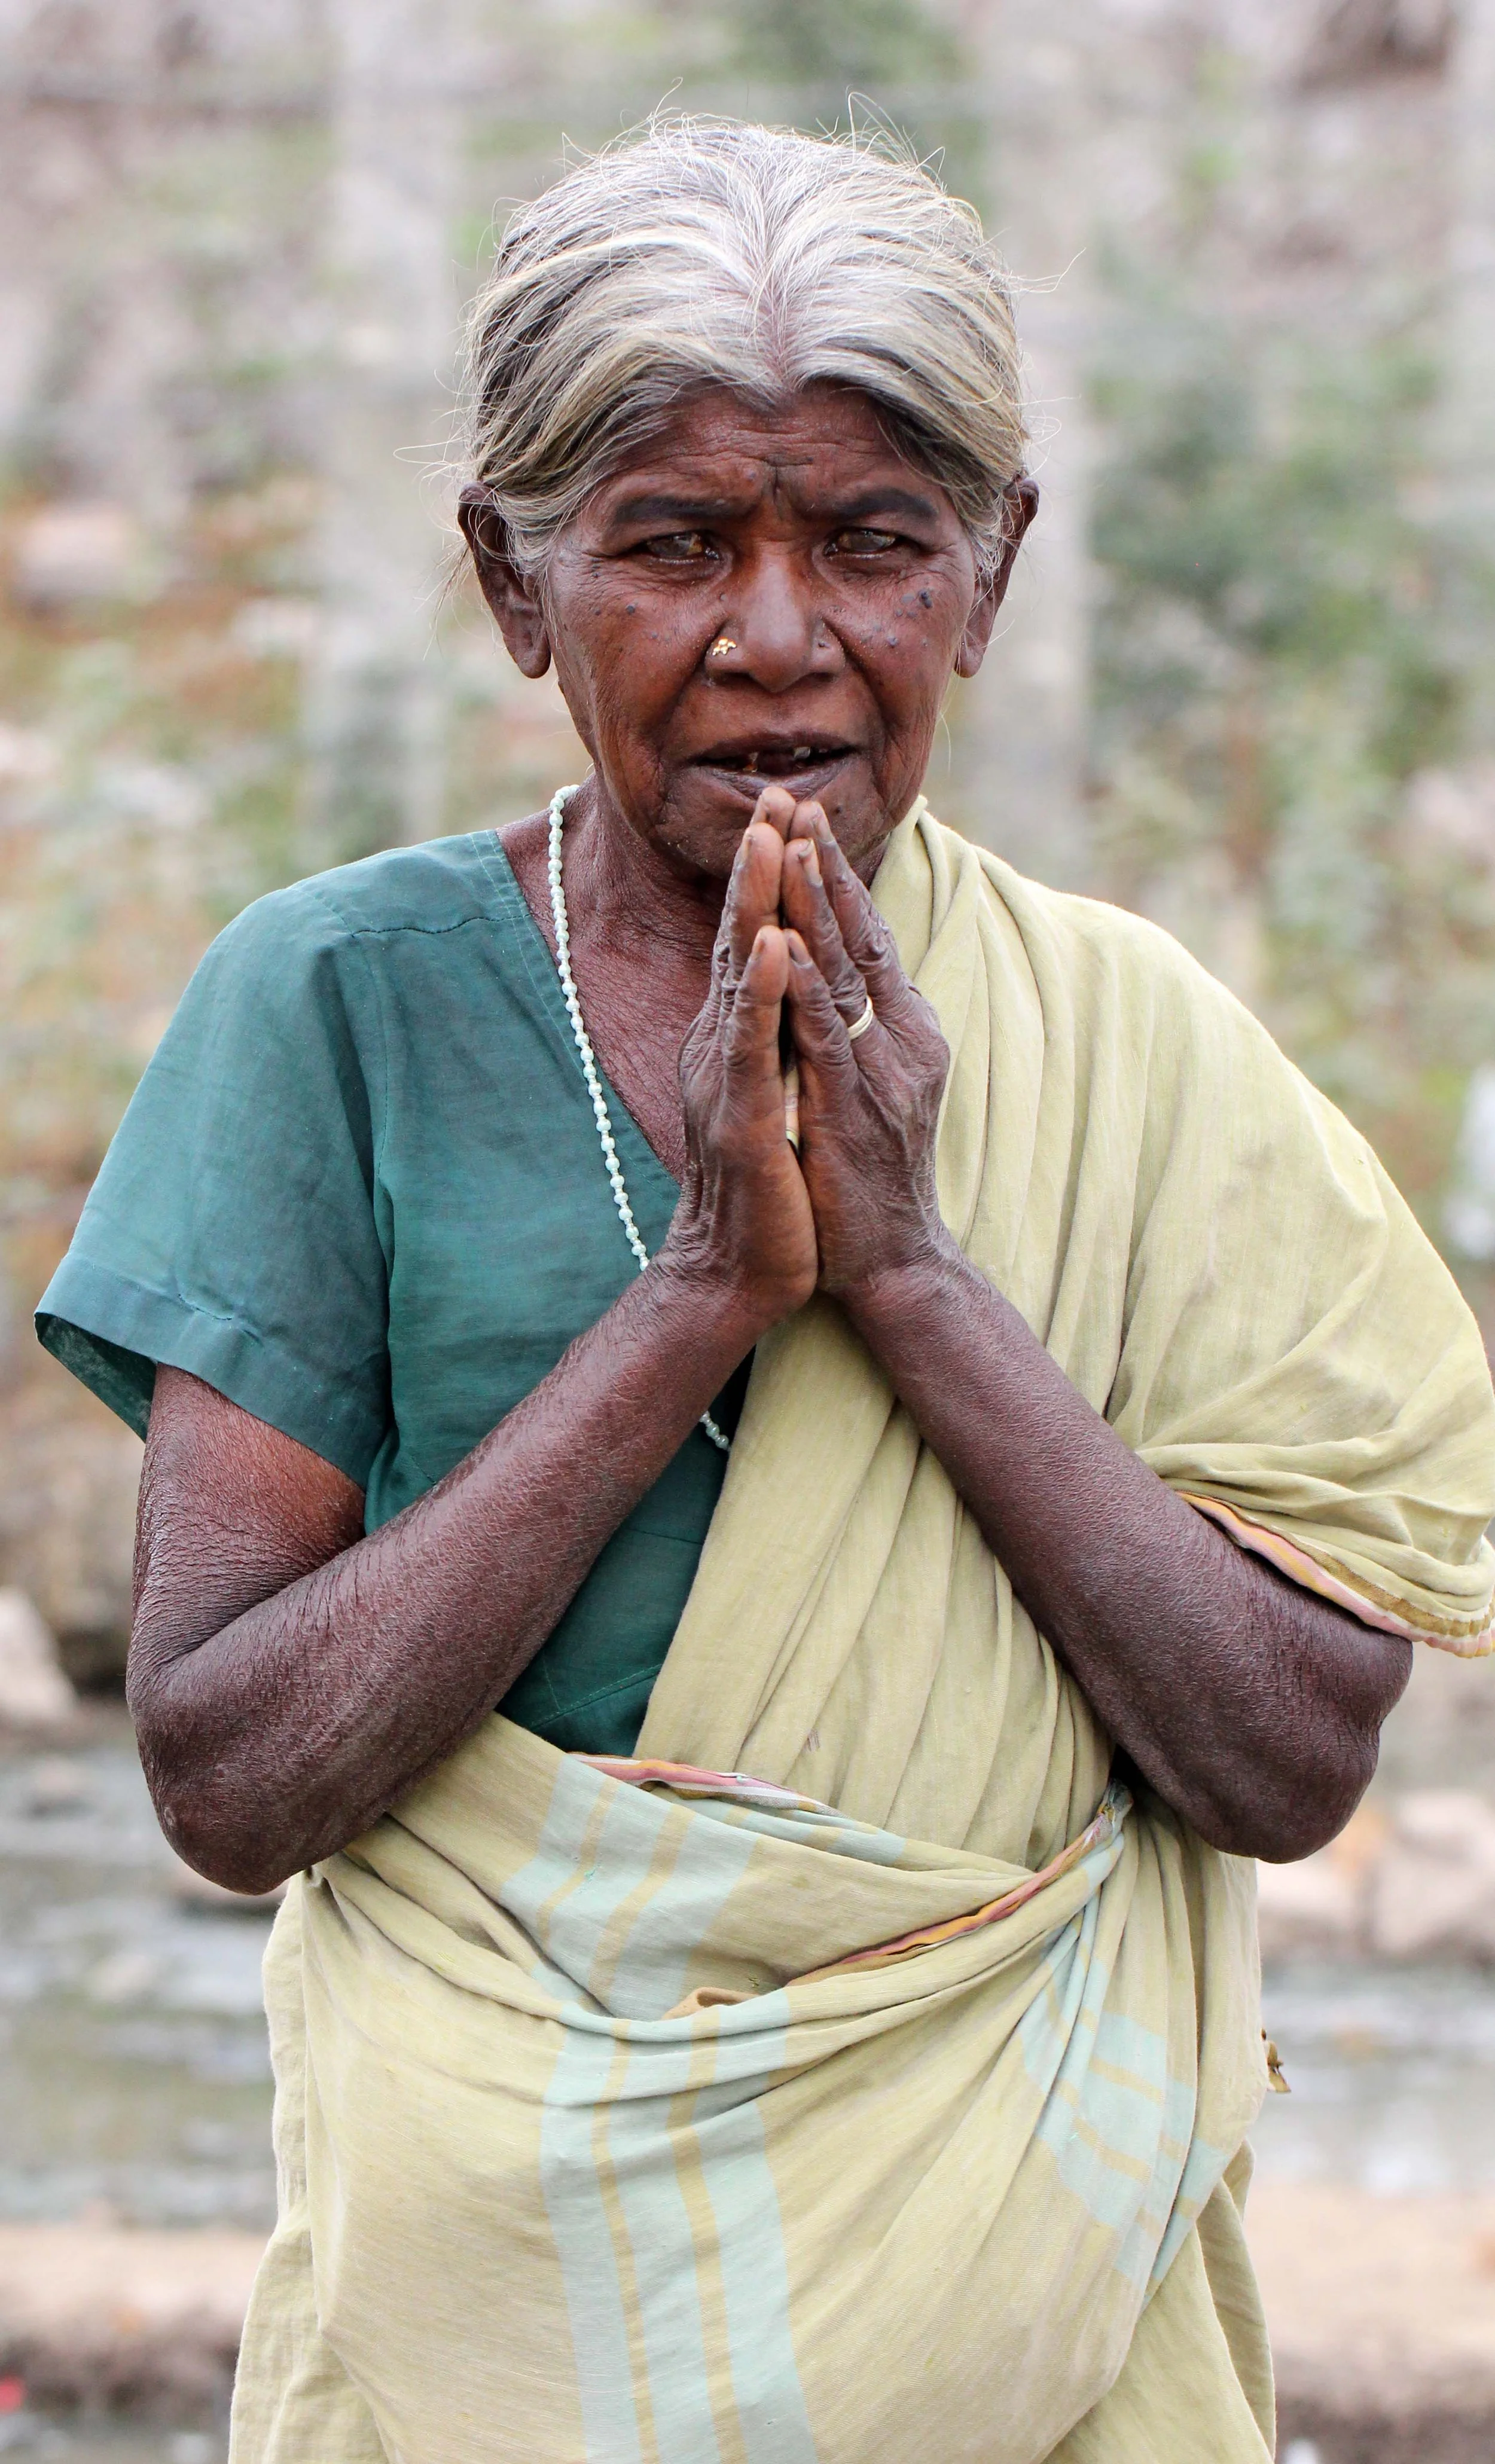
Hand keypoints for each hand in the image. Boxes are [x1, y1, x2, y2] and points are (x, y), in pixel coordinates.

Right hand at [662, 807, 818, 1328]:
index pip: (755, 941)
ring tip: (768, 840)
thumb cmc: (766, 1186)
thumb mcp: (773, 1093)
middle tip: (774, 795)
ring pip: (742, 976)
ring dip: (755, 904)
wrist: (738, 1271)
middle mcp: (723, 1045)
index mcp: (738, 1038)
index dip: (769, 879)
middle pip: (743, 938)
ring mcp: (727, 1077)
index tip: (786, 812)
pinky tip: (776, 945)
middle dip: (759, 865)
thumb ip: (773, 1040)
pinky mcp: (740, 1117)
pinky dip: (764, 990)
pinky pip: (752, 1043)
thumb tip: (788, 989)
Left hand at [777, 803, 953, 1295]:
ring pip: (839, 973)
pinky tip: (780, 944)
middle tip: (798, 801)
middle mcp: (898, 1038)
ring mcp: (876, 1072)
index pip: (864, 937)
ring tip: (793, 844)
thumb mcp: (865, 1085)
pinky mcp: (846, 1110)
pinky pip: (818, 1037)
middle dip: (825, 867)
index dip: (836, 877)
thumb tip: (830, 979)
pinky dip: (799, 988)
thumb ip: (855, 1030)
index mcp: (901, 1029)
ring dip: (814, 906)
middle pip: (857, 937)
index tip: (807, 816)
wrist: (890, 1261)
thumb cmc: (868, 1176)